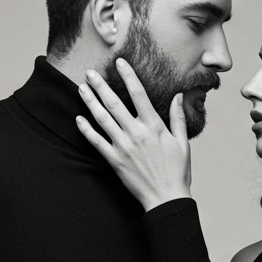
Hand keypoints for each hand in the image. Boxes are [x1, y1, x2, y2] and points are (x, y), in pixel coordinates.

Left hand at [74, 58, 192, 210]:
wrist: (166, 199)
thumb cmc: (177, 172)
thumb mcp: (182, 143)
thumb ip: (178, 118)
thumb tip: (179, 96)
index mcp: (154, 126)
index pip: (138, 93)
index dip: (128, 75)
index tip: (119, 62)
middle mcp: (136, 133)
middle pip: (114, 103)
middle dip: (100, 85)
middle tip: (90, 72)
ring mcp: (123, 146)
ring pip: (102, 119)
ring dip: (90, 102)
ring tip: (81, 88)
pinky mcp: (115, 160)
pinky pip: (96, 141)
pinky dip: (86, 129)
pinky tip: (79, 119)